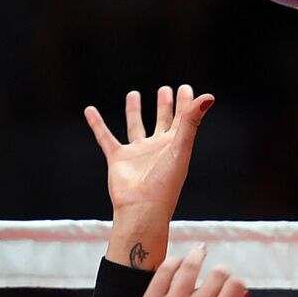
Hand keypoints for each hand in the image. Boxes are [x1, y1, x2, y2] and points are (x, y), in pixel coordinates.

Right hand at [85, 85, 212, 266]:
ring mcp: (137, 154)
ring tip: (134, 94)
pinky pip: (105, 137)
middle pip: (162, 121)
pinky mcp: (118, 159)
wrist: (142, 208)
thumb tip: (208, 97)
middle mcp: (157, 148)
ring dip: (134, 111)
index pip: (183, 120)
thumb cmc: (165, 183)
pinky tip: (90, 110)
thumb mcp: (181, 148)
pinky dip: (97, 124)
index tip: (186, 88)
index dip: (186, 104)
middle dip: (164, 105)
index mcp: (175, 146)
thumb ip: (191, 121)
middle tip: (165, 89)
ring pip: (135, 126)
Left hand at [117, 244, 253, 296]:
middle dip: (220, 272)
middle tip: (216, 277)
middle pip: (217, 274)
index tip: (230, 288)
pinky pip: (165, 271)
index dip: (236, 284)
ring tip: (201, 252)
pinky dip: (175, 262)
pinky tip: (180, 262)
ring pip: (191, 266)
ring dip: (199, 256)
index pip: (235, 287)